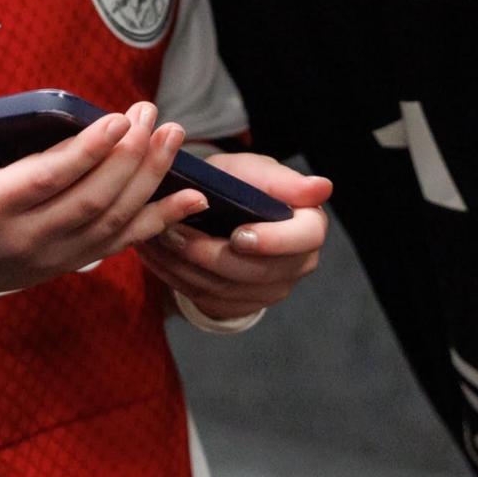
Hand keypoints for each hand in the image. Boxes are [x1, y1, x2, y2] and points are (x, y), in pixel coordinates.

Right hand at [0, 94, 208, 326]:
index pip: (46, 180)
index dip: (85, 153)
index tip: (116, 119)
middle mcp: (27, 238)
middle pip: (91, 199)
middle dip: (129, 157)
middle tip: (153, 115)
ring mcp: (54, 256)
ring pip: (114, 220)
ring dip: (151, 180)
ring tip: (175, 136)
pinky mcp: (72, 263)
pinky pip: (124, 243)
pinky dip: (160, 220)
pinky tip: (193, 196)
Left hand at [136, 153, 331, 319]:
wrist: (218, 212)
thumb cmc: (240, 185)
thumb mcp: (253, 171)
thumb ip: (279, 180)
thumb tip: (322, 188)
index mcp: (309, 226)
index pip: (304, 239)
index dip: (272, 241)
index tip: (238, 235)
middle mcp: (297, 264)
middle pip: (259, 272)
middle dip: (212, 254)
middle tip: (173, 232)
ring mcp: (271, 290)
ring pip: (228, 289)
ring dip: (186, 266)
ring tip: (156, 240)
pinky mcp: (241, 305)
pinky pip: (208, 300)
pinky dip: (177, 278)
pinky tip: (155, 257)